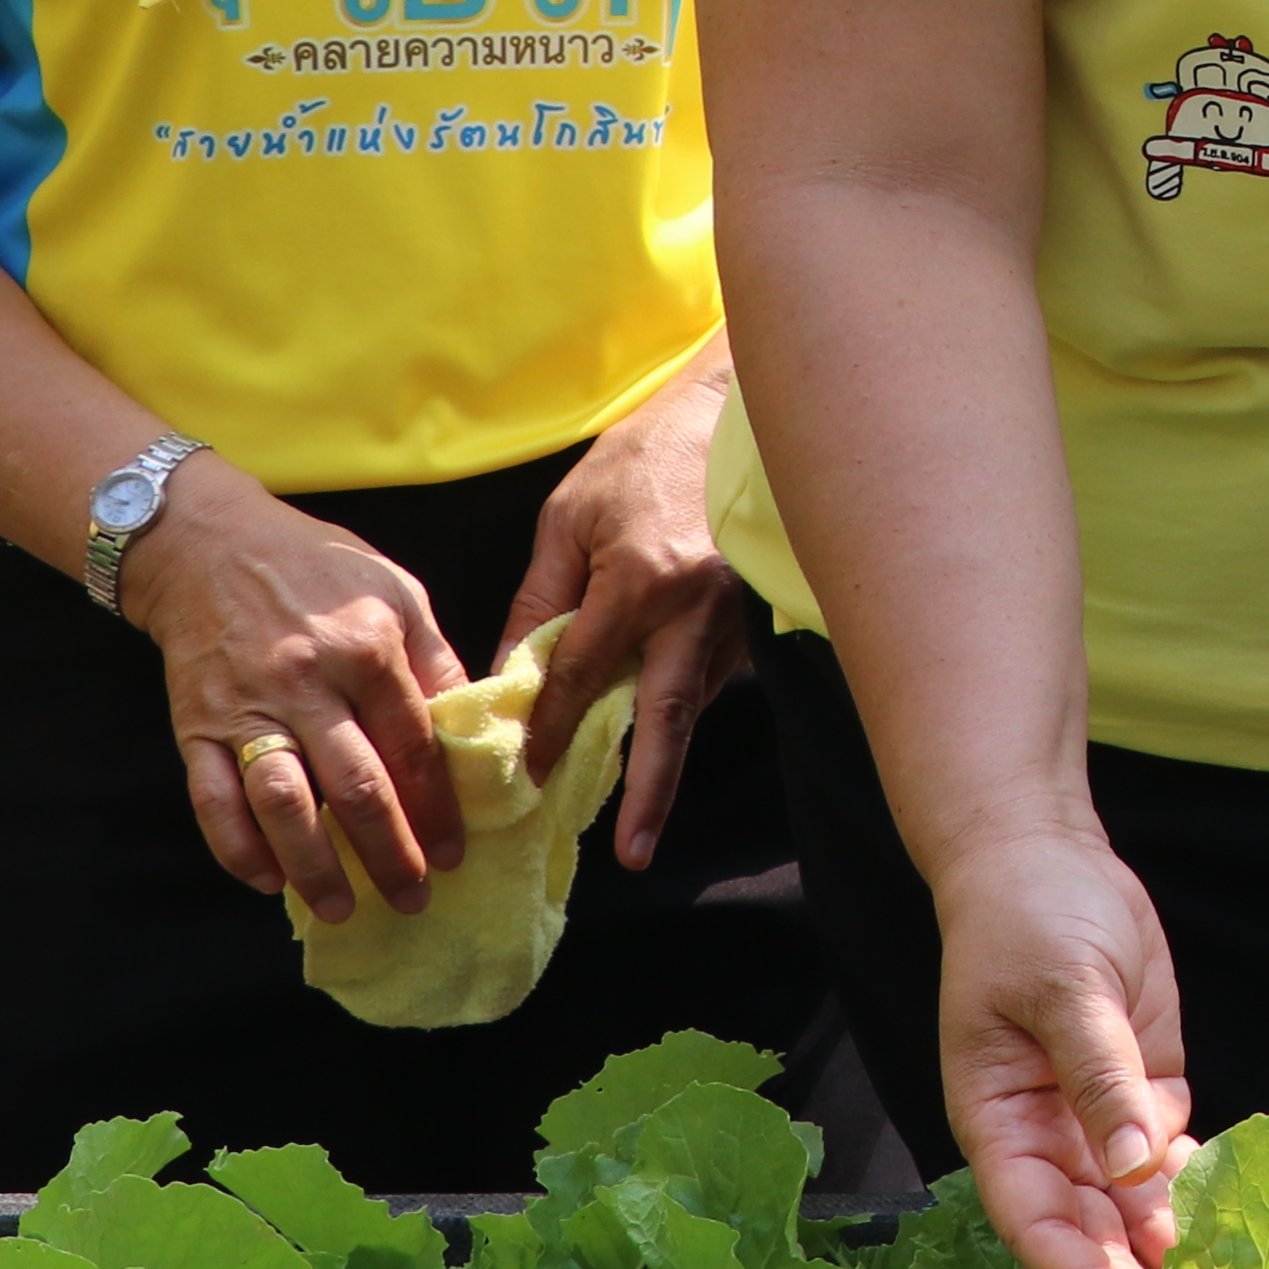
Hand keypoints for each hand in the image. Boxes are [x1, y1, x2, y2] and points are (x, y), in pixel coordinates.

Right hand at [134, 465, 471, 922]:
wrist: (208, 545)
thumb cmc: (316, 567)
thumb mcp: (396, 592)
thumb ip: (434, 661)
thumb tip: (475, 728)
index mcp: (367, 646)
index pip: (414, 746)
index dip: (437, 808)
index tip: (453, 854)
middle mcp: (307, 681)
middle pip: (357, 786)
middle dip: (388, 853)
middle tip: (413, 899)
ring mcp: (247, 707)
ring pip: (285, 803)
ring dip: (315, 866)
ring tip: (342, 909)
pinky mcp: (197, 726)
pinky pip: (213, 799)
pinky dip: (237, 847)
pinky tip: (267, 880)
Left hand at [508, 366, 752, 869]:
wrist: (728, 415)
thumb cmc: (639, 460)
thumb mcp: (569, 520)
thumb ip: (540, 600)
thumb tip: (512, 675)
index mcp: (642, 580)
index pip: (584, 674)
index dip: (551, 726)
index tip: (527, 773)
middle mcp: (698, 609)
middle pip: (670, 717)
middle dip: (652, 789)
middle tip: (634, 854)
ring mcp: (737, 616)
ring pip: (693, 701)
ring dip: (663, 754)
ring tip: (638, 815)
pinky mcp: (755, 617)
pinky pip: (710, 676)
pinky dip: (679, 707)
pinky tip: (657, 730)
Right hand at [927, 815, 1188, 1268]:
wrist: (1045, 858)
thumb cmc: (1028, 919)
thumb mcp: (1062, 988)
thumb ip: (1099, 1077)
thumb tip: (1136, 1167)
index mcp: (1001, 1129)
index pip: (1043, 1227)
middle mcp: (1049, 1144)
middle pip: (1097, 1242)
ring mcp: (1100, 1124)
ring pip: (1142, 1217)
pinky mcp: (1148, 1096)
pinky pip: (1178, 1165)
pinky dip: (1208, 1202)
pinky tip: (1249, 1246)